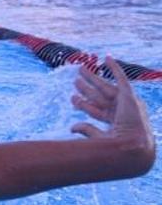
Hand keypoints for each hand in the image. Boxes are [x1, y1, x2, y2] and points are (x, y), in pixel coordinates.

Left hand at [71, 56, 155, 172]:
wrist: (132, 144)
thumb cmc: (116, 146)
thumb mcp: (98, 138)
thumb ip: (86, 130)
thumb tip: (71, 127)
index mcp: (114, 121)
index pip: (95, 110)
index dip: (83, 103)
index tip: (72, 98)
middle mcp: (119, 110)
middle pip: (98, 96)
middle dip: (86, 88)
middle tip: (75, 79)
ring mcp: (125, 102)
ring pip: (104, 86)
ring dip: (93, 78)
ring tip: (80, 68)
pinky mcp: (129, 94)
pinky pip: (121, 77)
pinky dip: (114, 67)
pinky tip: (106, 58)